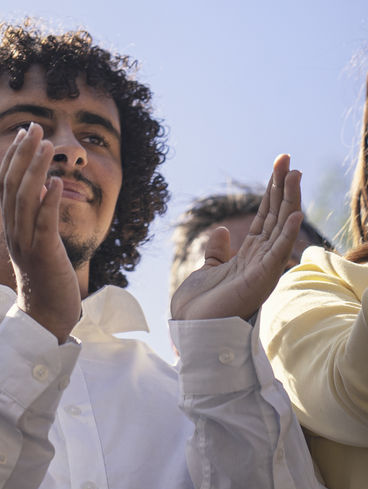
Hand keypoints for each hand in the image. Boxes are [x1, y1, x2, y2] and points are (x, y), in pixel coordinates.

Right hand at [0, 124, 81, 340]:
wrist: (45, 316)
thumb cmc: (45, 277)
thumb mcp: (36, 240)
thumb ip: (35, 214)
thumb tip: (41, 184)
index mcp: (9, 226)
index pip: (4, 183)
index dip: (13, 156)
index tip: (25, 133)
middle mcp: (12, 231)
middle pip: (11, 185)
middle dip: (23, 154)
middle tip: (35, 128)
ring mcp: (25, 243)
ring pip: (25, 199)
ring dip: (36, 169)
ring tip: (47, 146)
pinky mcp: (43, 255)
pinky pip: (44, 224)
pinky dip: (49, 201)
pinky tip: (57, 182)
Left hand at [171, 154, 303, 320]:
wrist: (192, 329)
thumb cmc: (201, 305)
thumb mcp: (208, 268)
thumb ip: (218, 250)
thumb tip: (221, 229)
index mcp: (250, 254)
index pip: (266, 216)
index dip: (272, 191)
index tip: (279, 166)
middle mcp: (261, 258)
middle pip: (277, 216)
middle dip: (282, 187)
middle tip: (287, 159)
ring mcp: (263, 269)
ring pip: (280, 228)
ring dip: (289, 201)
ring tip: (294, 175)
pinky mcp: (260, 280)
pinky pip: (277, 254)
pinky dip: (286, 234)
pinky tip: (294, 215)